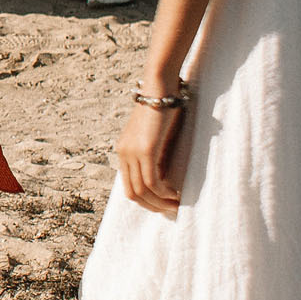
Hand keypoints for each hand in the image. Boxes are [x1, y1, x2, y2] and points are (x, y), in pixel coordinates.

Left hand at [116, 100, 190, 216]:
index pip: (128, 186)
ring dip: (160, 203)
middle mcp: (124, 154)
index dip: (145, 200)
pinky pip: (152, 181)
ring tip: (176, 205)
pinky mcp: (146, 150)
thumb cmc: (162, 109)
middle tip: (170, 210)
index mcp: (123, 151)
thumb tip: (166, 175)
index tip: (162, 204)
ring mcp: (133, 153)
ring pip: (143, 191)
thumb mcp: (156, 136)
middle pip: (132, 193)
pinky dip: (164, 193)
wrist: (159, 89)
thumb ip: (155, 154)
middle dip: (151, 206)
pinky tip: (176, 194)